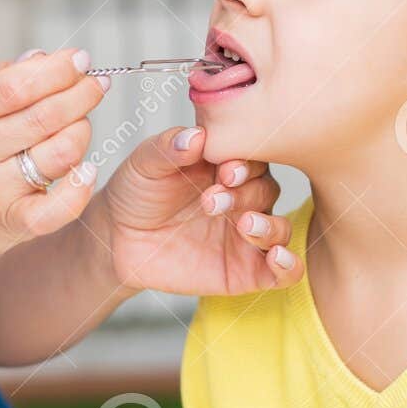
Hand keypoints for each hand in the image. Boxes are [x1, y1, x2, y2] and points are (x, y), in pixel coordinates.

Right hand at [0, 48, 108, 272]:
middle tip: (96, 84)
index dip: (57, 69)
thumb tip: (45, 59)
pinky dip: (81, 187)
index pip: (15, 85)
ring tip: (80, 124)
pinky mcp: (7, 224)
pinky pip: (58, 208)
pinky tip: (87, 170)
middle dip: (81, 94)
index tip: (80, 60)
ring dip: (82, 131)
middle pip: (42, 115)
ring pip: (59, 152)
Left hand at [92, 125, 303, 295]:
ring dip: (269, 226)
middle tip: (212, 201)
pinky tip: (277, 258)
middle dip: (245, 194)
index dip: (244, 163)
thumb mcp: (145, 163)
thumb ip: (168, 148)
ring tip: (243, 225)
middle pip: (267, 190)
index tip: (224, 171)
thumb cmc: (136, 192)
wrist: (117, 238)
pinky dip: (289, 265)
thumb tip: (196, 135)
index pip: (253, 157)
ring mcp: (246, 235)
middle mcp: (243, 198)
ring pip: (280, 228)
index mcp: (225, 165)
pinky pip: (282, 272)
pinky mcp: (246, 271)